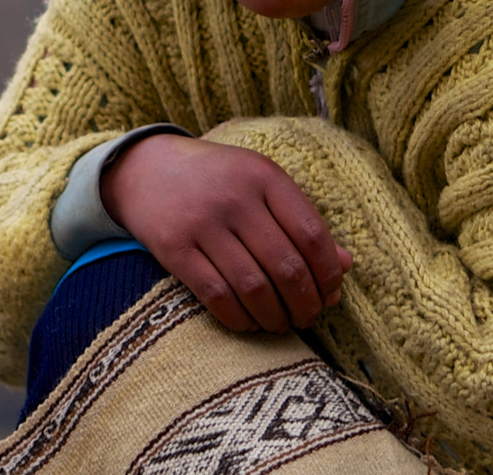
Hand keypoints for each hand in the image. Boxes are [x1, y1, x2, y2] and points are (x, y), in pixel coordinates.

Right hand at [100, 134, 352, 332]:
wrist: (146, 168)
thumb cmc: (219, 180)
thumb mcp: (263, 184)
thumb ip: (302, 220)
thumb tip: (346, 265)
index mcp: (266, 177)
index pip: (312, 234)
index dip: (327, 273)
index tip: (331, 293)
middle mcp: (237, 198)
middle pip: (286, 266)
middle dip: (305, 303)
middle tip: (308, 317)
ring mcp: (203, 223)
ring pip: (254, 287)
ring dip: (275, 316)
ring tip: (281, 324)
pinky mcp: (174, 248)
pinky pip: (216, 295)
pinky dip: (239, 319)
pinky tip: (249, 324)